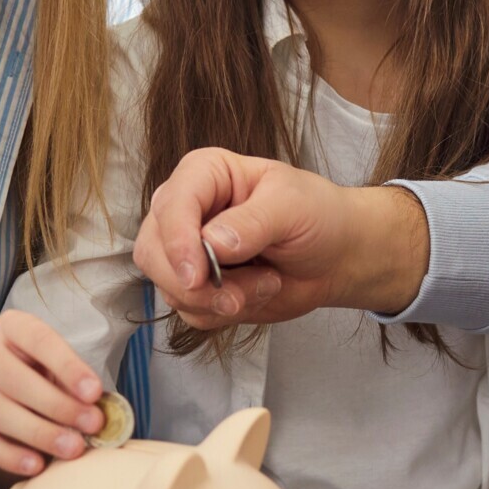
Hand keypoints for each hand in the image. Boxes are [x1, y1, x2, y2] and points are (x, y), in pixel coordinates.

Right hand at [0, 311, 106, 486]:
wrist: (19, 389)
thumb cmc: (49, 372)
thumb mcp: (65, 367)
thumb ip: (78, 385)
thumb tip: (98, 413)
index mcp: (12, 327)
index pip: (39, 340)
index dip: (67, 366)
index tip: (95, 393)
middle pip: (13, 379)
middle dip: (56, 405)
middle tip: (91, 425)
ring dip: (38, 433)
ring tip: (72, 449)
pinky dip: (9, 456)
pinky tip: (37, 465)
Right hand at [132, 148, 428, 329]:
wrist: (335, 256)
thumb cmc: (317, 216)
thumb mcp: (292, 207)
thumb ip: (252, 222)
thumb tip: (212, 244)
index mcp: (204, 174)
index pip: (171, 205)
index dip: (176, 243)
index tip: (197, 275)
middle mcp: (186, 211)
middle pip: (153, 252)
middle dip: (194, 284)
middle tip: (237, 295)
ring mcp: (187, 251)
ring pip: (170, 288)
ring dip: (219, 300)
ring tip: (266, 283)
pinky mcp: (198, 286)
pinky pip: (190, 311)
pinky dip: (223, 314)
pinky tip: (256, 293)